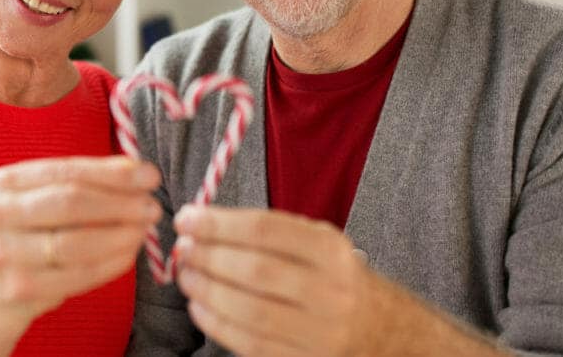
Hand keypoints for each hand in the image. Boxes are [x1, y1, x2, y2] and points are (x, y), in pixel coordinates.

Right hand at [0, 155, 161, 326]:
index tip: (150, 176)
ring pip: (75, 242)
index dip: (114, 174)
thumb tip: (139, 171)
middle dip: (120, 203)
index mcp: (5, 182)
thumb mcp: (48, 200)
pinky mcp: (17, 289)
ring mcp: (2, 254)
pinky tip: (129, 254)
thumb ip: (88, 181)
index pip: (68, 172)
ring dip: (120, 235)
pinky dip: (110, 263)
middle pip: (70, 203)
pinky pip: (77, 274)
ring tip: (144, 230)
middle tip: (153, 207)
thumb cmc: (31, 236)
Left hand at [172, 206, 507, 356]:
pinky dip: (217, 324)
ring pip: (249, 312)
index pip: (264, 230)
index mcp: (330, 249)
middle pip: (254, 271)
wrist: (380, 328)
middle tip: (182, 249)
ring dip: (206, 292)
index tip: (186, 218)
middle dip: (208, 258)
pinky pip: (250, 344)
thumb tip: (199, 224)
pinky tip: (200, 307)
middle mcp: (329, 290)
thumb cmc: (331, 275)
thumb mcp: (315, 241)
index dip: (217, 223)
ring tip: (186, 276)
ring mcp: (319, 332)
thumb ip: (266, 231)